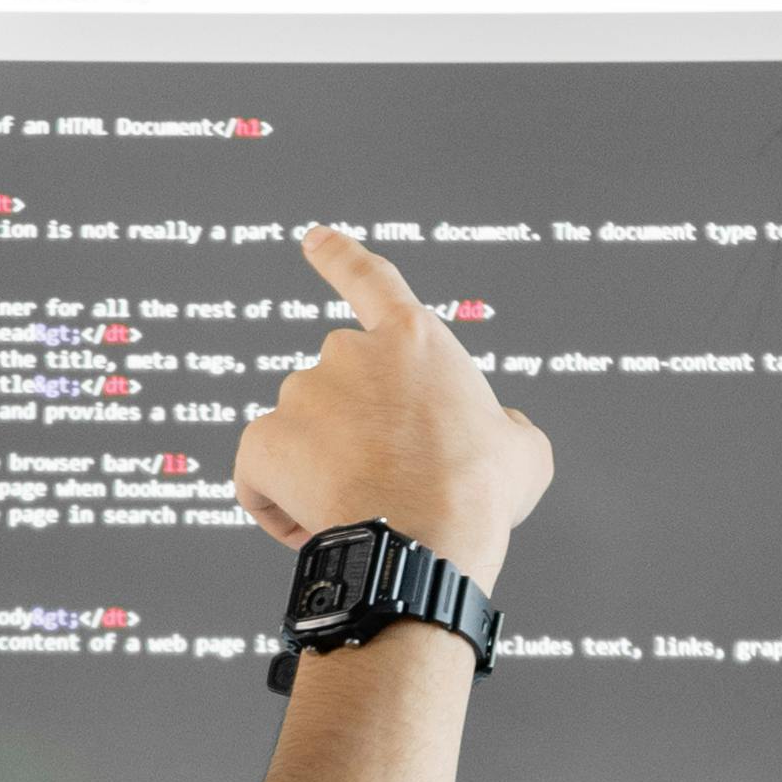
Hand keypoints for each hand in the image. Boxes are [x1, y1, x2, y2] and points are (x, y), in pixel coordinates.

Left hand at [235, 228, 554, 585]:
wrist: (428, 541)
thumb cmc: (481, 496)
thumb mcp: (522, 450)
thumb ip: (502, 425)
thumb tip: (498, 429)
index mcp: (414, 339)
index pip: (371, 279)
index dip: (339, 258)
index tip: (313, 240)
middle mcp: (348, 351)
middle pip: (339, 390)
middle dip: (353, 433)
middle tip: (389, 482)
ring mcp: (301, 393)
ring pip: (300, 437)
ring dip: (321, 472)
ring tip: (361, 513)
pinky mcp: (264, 441)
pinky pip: (259, 475)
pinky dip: (277, 503)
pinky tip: (311, 529)